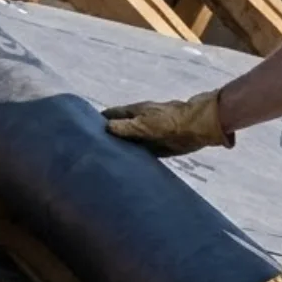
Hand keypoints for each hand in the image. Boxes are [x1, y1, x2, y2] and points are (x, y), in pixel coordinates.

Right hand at [101, 89, 233, 156]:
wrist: (198, 127)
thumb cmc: (170, 121)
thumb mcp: (145, 124)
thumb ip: (126, 127)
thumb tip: (105, 128)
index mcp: (134, 112)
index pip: (110, 116)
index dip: (97, 121)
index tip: (82, 131)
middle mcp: (138, 123)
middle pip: (118, 131)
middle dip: (106, 138)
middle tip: (90, 152)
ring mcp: (148, 136)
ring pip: (128, 144)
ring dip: (120, 151)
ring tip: (103, 163)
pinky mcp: (158, 148)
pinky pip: (141, 154)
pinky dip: (133, 159)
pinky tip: (125, 168)